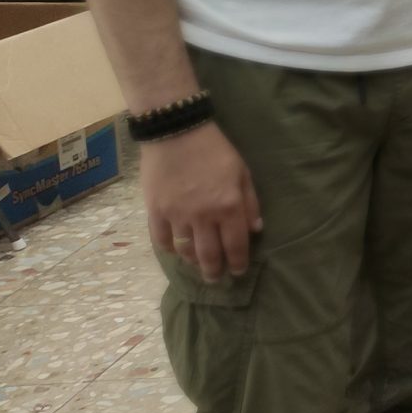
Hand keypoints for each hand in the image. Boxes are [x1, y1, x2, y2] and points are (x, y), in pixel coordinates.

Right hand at [144, 122, 259, 282]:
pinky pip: (162, 240)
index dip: (238, 263)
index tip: (238, 272)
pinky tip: (176, 250)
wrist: (176, 132)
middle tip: (216, 280)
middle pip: (209, 255)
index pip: (236, 245)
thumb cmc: (215, 150)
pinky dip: (170, 249)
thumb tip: (256, 230)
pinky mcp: (155, 211)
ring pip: (185, 251)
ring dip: (193, 263)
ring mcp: (177, 216)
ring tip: (198, 267)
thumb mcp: (242, 172)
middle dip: (214, 272)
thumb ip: (250, 202)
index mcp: (229, 206)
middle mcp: (204, 216)